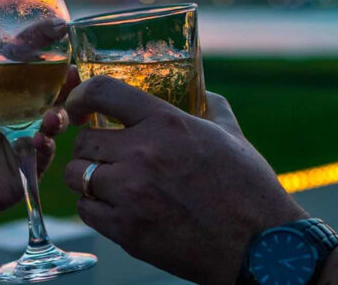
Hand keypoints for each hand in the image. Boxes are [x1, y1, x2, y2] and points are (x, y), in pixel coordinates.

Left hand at [0, 66, 79, 226]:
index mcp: (3, 96)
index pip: (28, 70)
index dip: (43, 54)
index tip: (54, 35)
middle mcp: (21, 114)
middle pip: (52, 93)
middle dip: (67, 84)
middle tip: (72, 73)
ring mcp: (28, 139)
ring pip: (55, 122)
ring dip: (59, 117)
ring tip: (54, 116)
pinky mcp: (30, 166)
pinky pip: (44, 154)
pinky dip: (45, 147)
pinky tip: (40, 141)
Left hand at [63, 76, 306, 282]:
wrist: (259, 246)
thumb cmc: (249, 189)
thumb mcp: (231, 135)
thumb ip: (211, 107)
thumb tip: (202, 92)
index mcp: (166, 123)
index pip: (103, 92)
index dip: (82, 96)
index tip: (79, 106)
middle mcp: (142, 153)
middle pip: (83, 140)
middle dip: (90, 146)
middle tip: (104, 153)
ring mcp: (130, 193)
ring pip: (78, 175)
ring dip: (87, 176)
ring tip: (106, 181)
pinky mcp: (126, 229)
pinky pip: (86, 210)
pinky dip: (94, 207)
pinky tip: (113, 206)